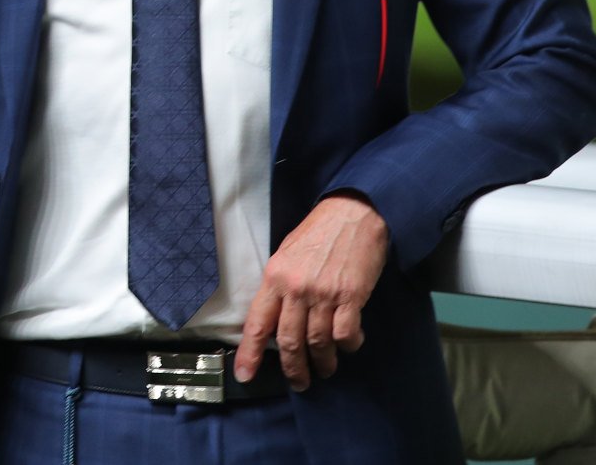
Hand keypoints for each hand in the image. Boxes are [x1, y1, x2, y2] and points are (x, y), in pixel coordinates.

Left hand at [235, 193, 388, 390]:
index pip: (257, 323)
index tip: (243, 375)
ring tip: (325, 369)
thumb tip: (276, 320)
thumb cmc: (317, 234)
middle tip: (299, 382)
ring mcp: (323, 293)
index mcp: (274, 277)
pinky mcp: (350, 296)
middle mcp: (295, 288)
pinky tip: (348, 344)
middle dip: (293, 368)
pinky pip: (345, 334)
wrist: (351, 214)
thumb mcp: (286, 255)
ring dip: (323, 362)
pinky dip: (347, 345)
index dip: (249, 352)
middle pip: (288, 340)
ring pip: (317, 341)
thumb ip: (280, 287)